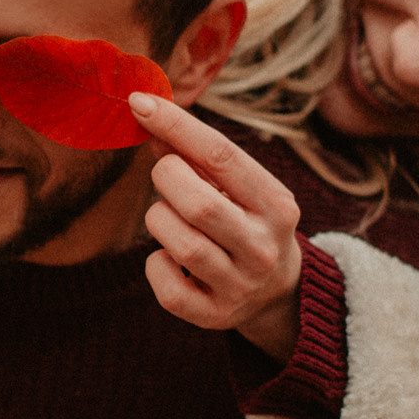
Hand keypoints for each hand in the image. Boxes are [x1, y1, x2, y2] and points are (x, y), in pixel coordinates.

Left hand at [129, 92, 304, 362]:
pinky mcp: (215, 316)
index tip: (140, 103)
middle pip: (199, 204)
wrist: (277, 292)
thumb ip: (196, 156)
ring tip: (168, 217)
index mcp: (276, 204)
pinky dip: (155, 264)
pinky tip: (167, 256)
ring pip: (181, 245)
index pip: (223, 156)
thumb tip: (148, 118)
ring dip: (158, 220)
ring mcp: (240, 286)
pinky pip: (167, 288)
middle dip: (166, 179)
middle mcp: (263, 247)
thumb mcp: (238, 187)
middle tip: (166, 176)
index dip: (177, 126)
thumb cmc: (246, 222)